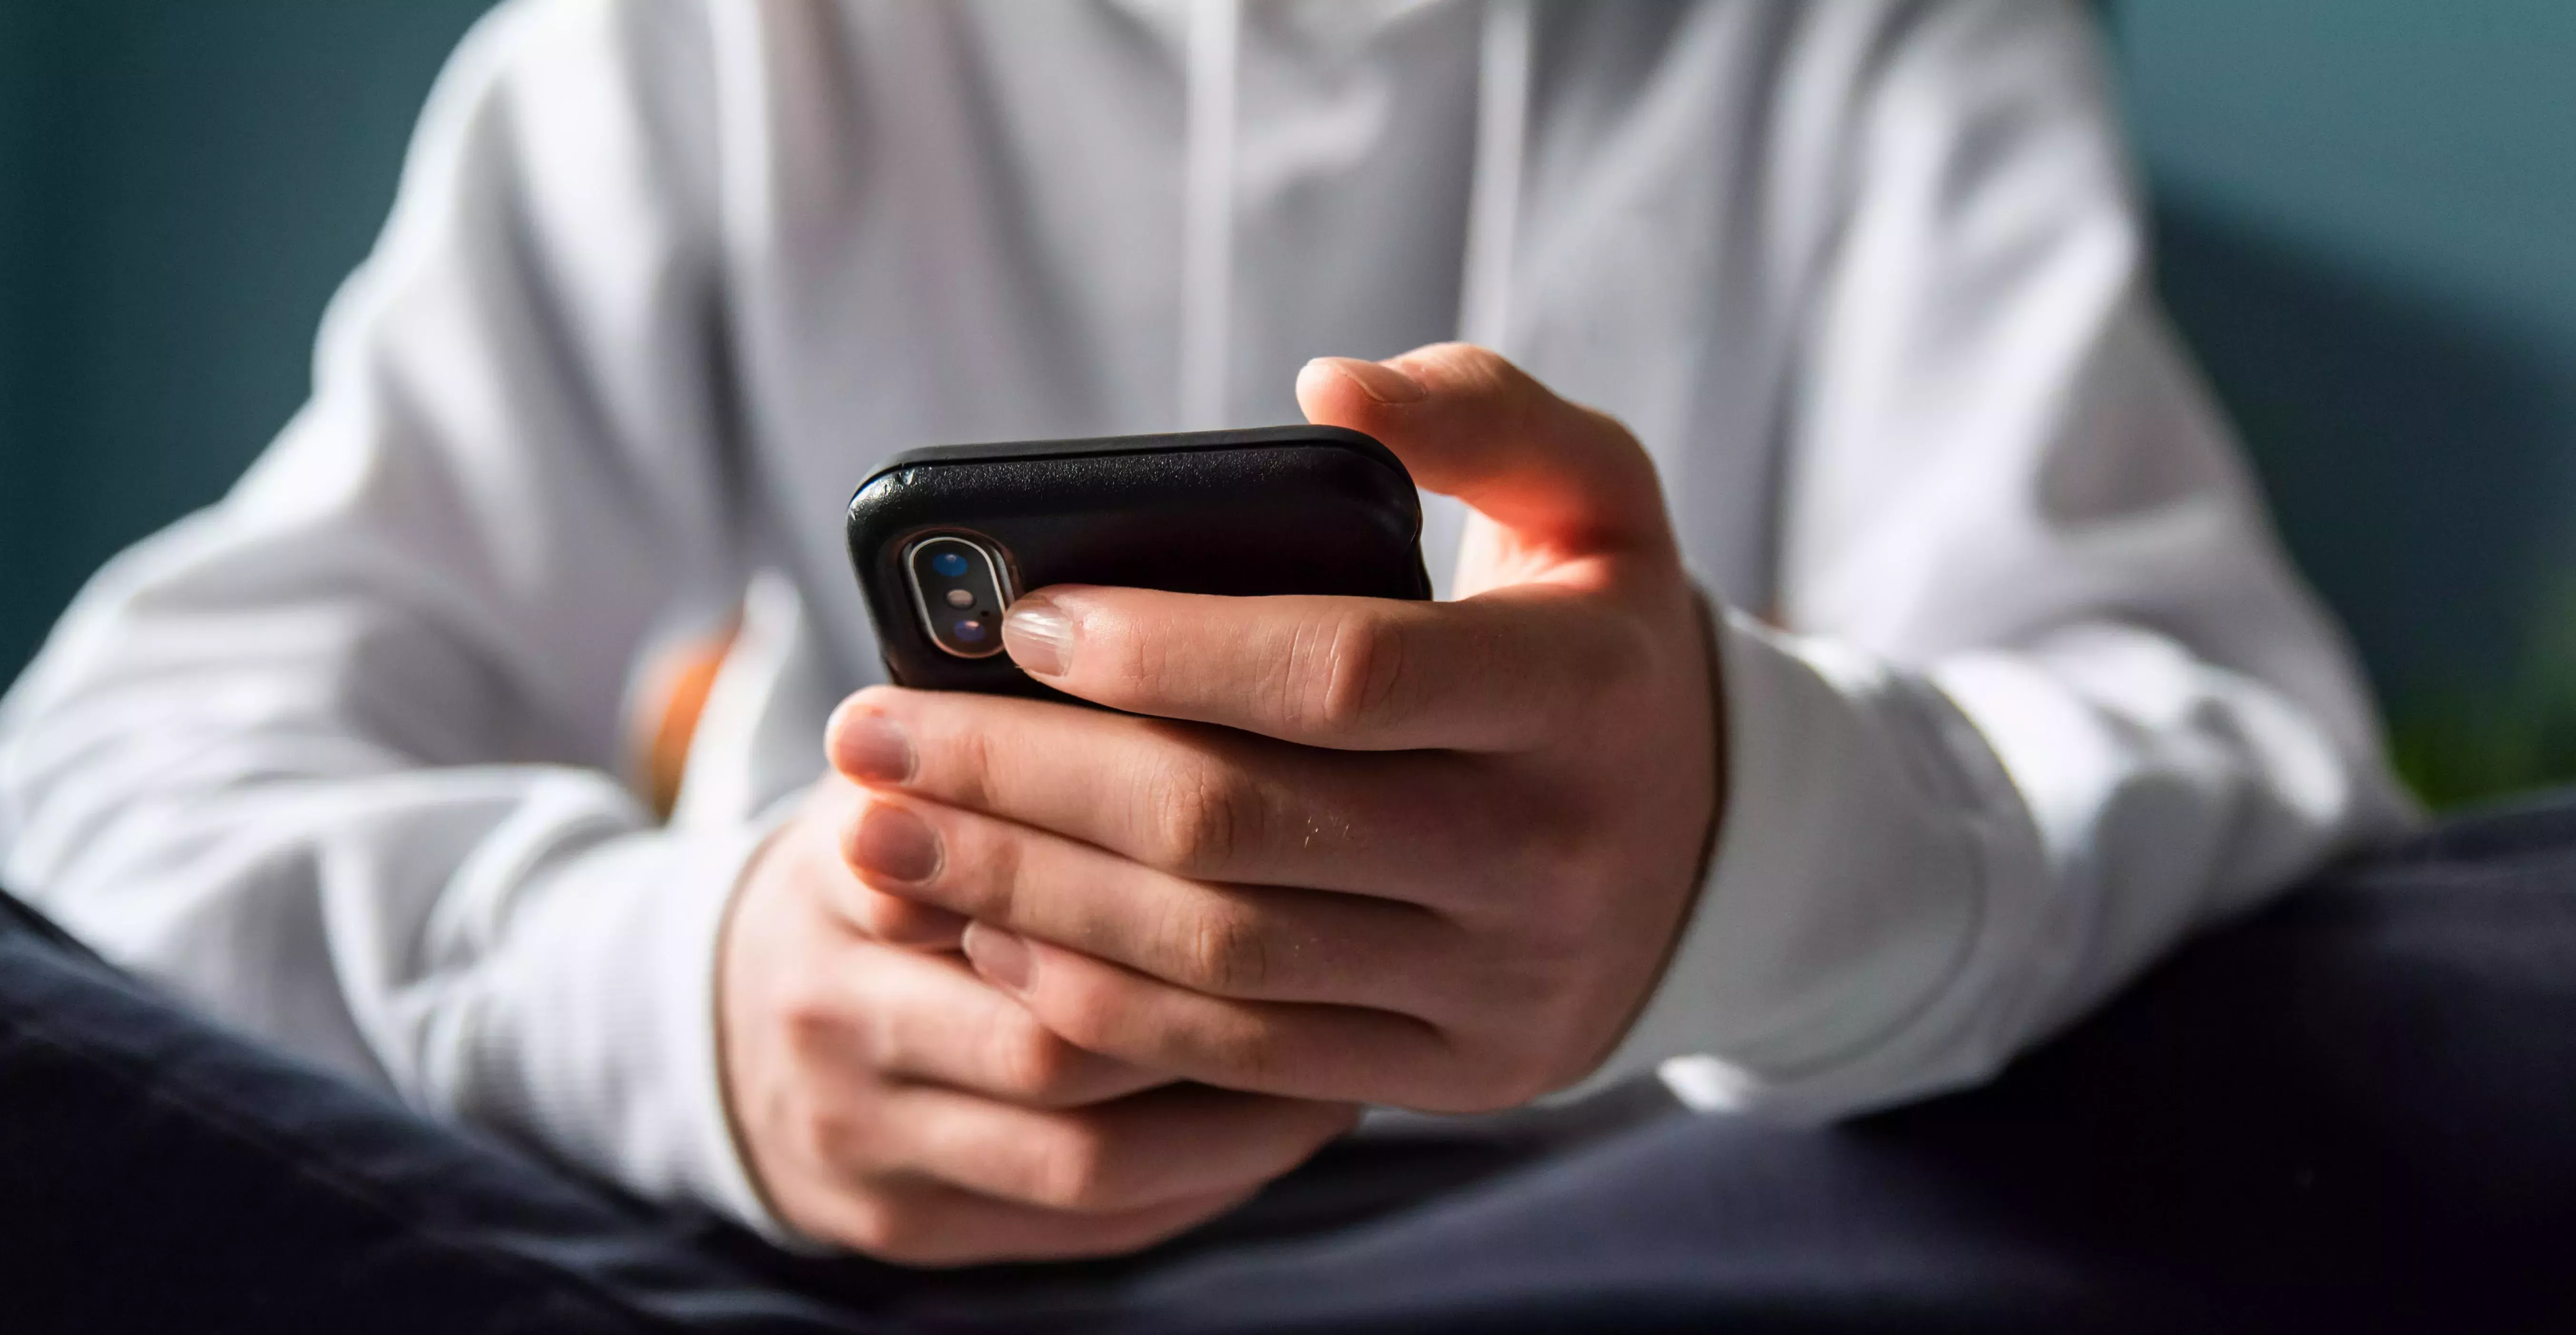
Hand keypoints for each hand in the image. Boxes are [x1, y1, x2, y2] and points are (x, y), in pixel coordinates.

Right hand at [717, 774, 1359, 1263]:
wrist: (734, 1026)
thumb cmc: (881, 872)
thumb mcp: (904, 782)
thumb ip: (1001, 753)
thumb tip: (1167, 676)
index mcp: (835, 876)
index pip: (998, 880)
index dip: (1145, 875)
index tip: (1280, 841)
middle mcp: (831, 1015)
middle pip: (1053, 1034)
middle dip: (1214, 1009)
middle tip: (1356, 961)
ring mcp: (863, 1137)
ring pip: (1085, 1152)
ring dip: (1236, 1110)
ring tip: (1354, 1051)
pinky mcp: (908, 1225)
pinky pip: (1088, 1222)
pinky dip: (1206, 1175)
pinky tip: (1292, 1117)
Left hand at [829, 344, 1721, 1112]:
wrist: (1707, 851)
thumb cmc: (1597, 642)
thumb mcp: (1595, 498)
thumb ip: (1482, 413)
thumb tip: (1324, 386)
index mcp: (1579, 695)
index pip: (1342, 675)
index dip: (1167, 650)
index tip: (1021, 619)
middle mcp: (1547, 855)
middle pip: (1240, 823)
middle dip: (1026, 778)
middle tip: (868, 730)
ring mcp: (1497, 984)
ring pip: (1218, 953)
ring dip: (1024, 893)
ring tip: (883, 830)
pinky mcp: (1450, 1072)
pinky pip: (1239, 1055)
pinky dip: (1097, 998)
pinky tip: (988, 930)